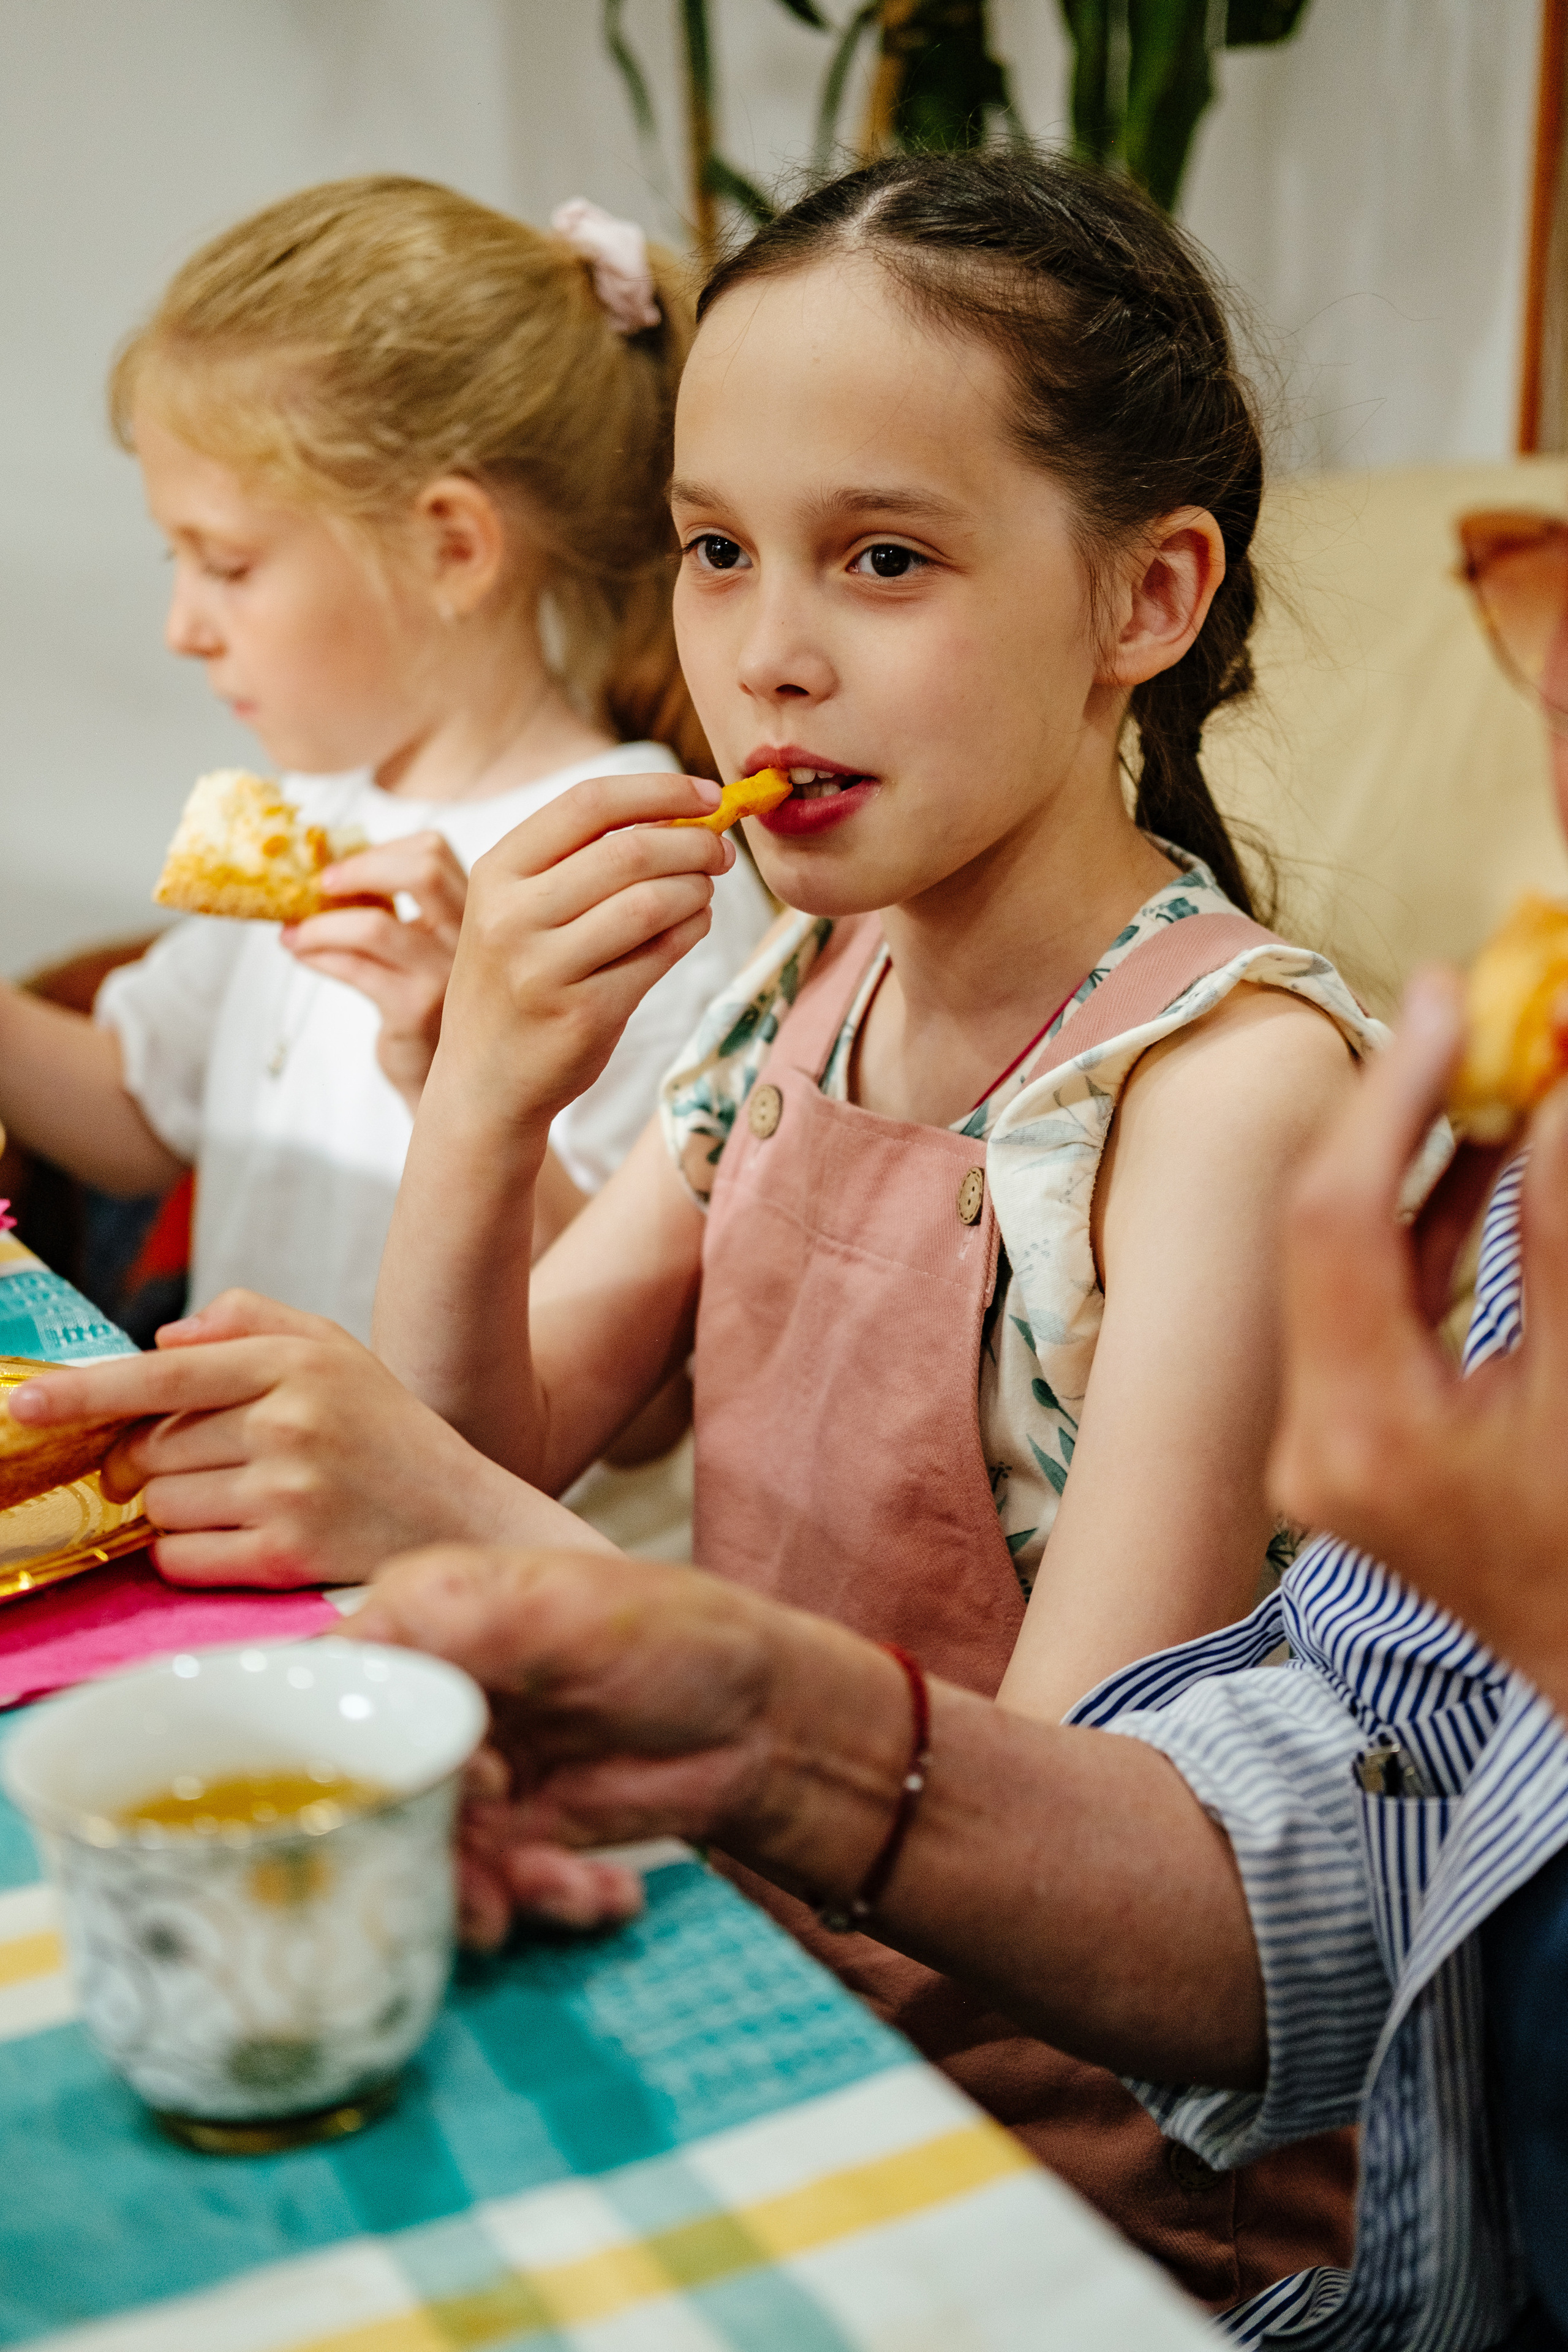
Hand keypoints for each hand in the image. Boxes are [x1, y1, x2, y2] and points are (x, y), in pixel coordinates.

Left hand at [4, 1291, 557, 1587]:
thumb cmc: (388, 1431)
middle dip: (150, 1464)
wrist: (464, 1514)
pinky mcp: (286, 1556)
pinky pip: (182, 1558)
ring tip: (240, 1502)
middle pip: (149, 1450)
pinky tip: (239, 1541)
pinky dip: (190, 1555)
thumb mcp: (334, 1350)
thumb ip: (248, 1322)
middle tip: (200, 1467)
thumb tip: (160, 1341)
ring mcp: (286, 1491)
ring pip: (159, 1506)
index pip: (162, 1375)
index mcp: (294, 1363)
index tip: (25, 1404)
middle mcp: (288, 1422)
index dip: (83, 1392)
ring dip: (174, 1511)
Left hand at [281, 832, 467, 1111]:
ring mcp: (445, 975)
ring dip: (320, 923)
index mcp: (472, 910)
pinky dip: (318, 954)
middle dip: (358, 867)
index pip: (434, 849)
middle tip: (320, 883)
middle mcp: (469, 938)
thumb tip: (324, 869)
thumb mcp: (425, 946)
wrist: (448, 1080)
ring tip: (295, 931)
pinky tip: (302, 954)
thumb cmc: (428, 1004)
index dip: (380, 849)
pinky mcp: (415, 1010)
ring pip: (375, 925)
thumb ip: (398, 907)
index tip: (343, 866)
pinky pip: (354, 969)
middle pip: (422, 869)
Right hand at [351, 1545, 902, 1947]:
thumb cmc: (678, 1636)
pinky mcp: (509, 1834)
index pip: (327, 1691)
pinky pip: (486, 1890)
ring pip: (422, 1854)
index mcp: (422, 1618)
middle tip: (484, 1879)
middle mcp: (431, 1695)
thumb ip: (449, 1624)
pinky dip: (539, 1904)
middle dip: (420, 1848)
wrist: (769, 1724)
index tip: (417, 1792)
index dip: (350, 1755)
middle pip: (365, 1788)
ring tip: (558, 1888)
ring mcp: (467, 1770)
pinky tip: (603, 1893)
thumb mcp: (562, 1610)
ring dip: (484, 1891)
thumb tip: (337, 1659)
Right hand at [434, 772, 729, 1138]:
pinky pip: (660, 955)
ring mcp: (546, 969)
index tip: (707, 795)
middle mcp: (512, 916)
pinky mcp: (586, 1013)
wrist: (484, 1083)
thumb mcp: (517, 911)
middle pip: (628, 851)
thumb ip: (577, 862)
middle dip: (693, 842)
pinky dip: (692, 929)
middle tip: (720, 850)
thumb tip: (679, 815)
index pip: (587, 804)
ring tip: (704, 890)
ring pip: (651, 902)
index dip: (659, 791)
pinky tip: (694, 923)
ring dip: (696, 888)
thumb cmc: (516, 982)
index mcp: (495, 873)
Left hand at [1270, 969, 1567, 1707]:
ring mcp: (1323, 1442)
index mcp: (1360, 1435)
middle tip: (1462, 1009)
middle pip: (1326, 1227)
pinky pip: (1376, 1300)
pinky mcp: (1351, 1435)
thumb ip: (1557, 1237)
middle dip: (1398, 1110)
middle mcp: (1315, 1439)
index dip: (1393, 1094)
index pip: (1337, 1219)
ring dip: (1416, 1158)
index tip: (1447, 1001)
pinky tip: (1480, 1150)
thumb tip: (1552, 1103)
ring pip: (1348, 1255)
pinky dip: (1427, 1222)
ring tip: (1482, 1061)